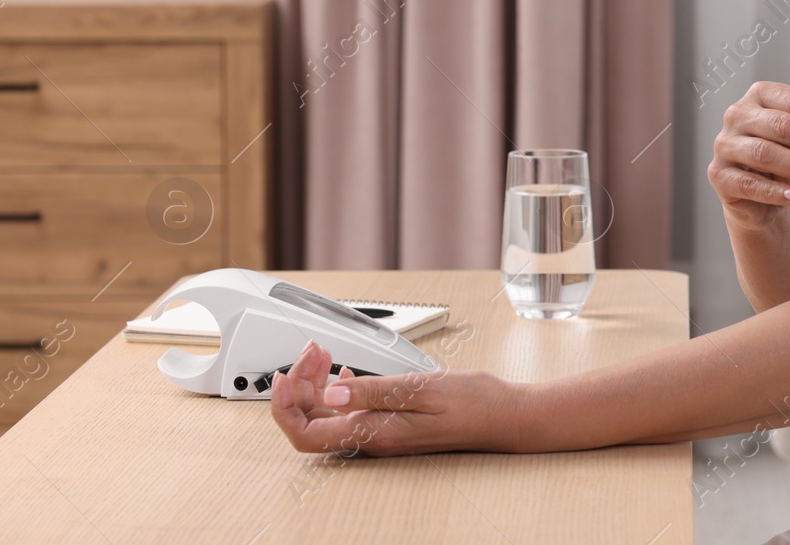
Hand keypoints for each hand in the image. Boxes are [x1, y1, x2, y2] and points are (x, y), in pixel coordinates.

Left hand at [269, 339, 524, 455]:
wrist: (506, 417)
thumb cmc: (475, 403)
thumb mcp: (422, 388)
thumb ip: (374, 392)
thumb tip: (332, 392)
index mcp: (374, 432)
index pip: (305, 433)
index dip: (284, 408)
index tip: (285, 376)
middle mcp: (373, 438)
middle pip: (312, 423)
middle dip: (299, 386)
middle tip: (311, 352)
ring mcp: (382, 433)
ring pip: (328, 417)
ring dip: (316, 386)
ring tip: (322, 354)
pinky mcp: (392, 425)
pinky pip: (351, 412)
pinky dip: (338, 389)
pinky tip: (345, 371)